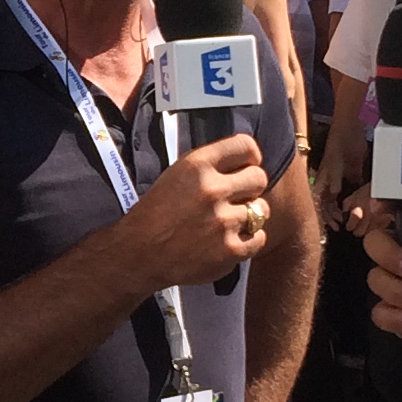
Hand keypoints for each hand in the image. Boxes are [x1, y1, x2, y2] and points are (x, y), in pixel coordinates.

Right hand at [116, 134, 269, 289]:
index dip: (249, 158)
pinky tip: (230, 239)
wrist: (139, 254)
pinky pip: (260, 238)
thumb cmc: (155, 214)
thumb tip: (243, 163)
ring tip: (229, 221)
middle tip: (236, 198)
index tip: (244, 167)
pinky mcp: (229, 250)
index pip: (247, 147)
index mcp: (197, 165)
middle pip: (259, 178)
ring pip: (262, 210)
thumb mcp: (176, 174)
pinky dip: (248, 240)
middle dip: (250, 188)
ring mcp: (223, 221)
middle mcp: (212, 189)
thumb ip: (209, 166)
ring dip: (249, 215)